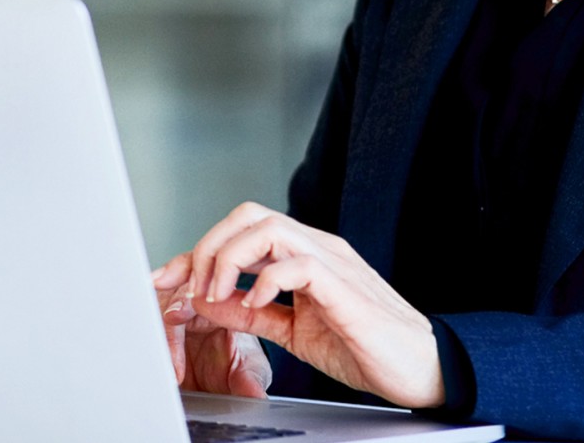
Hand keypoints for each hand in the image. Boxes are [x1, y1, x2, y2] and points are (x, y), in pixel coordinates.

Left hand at [159, 202, 443, 409]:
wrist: (417, 369)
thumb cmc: (364, 347)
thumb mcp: (292, 331)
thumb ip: (253, 313)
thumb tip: (211, 303)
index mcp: (303, 255)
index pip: (242, 229)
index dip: (198, 249)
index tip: (166, 278)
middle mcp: (316, 248)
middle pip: (249, 214)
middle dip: (208, 246)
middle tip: (192, 286)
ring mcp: (332, 262)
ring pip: (268, 228)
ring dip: (229, 259)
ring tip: (217, 294)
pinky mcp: (344, 287)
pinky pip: (298, 264)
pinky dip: (265, 281)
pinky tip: (255, 304)